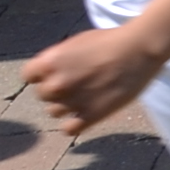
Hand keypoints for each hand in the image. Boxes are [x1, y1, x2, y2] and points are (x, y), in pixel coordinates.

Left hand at [23, 25, 165, 135]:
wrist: (141, 48)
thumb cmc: (112, 40)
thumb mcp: (77, 42)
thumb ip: (59, 60)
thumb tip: (50, 74)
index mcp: (50, 62)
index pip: (28, 76)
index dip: (41, 74)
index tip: (56, 72)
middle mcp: (56, 84)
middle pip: (43, 95)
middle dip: (57, 89)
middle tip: (78, 82)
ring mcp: (72, 101)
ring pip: (55, 111)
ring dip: (67, 105)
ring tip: (88, 94)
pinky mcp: (90, 116)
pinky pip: (69, 128)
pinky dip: (75, 123)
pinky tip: (87, 112)